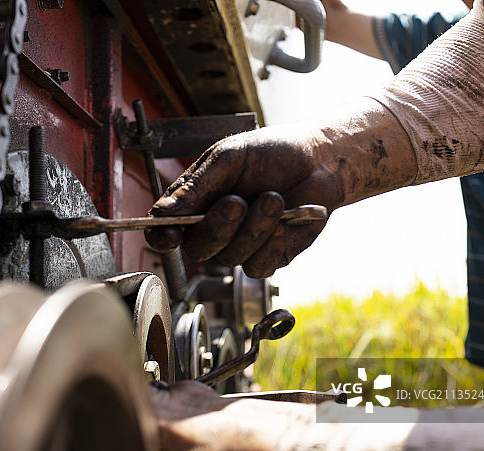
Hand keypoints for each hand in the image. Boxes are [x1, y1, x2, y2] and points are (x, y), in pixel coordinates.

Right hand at [145, 127, 341, 277]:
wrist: (321, 160)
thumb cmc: (273, 152)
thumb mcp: (229, 158)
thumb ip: (195, 186)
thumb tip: (162, 212)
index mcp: (195, 203)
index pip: (164, 230)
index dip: (162, 237)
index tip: (171, 233)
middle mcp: (213, 228)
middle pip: (197, 250)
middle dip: (218, 228)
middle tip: (238, 201)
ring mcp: (240, 245)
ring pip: (230, 258)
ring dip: (254, 228)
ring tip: (273, 199)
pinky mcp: (268, 257)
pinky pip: (258, 266)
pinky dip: (273, 242)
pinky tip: (285, 220)